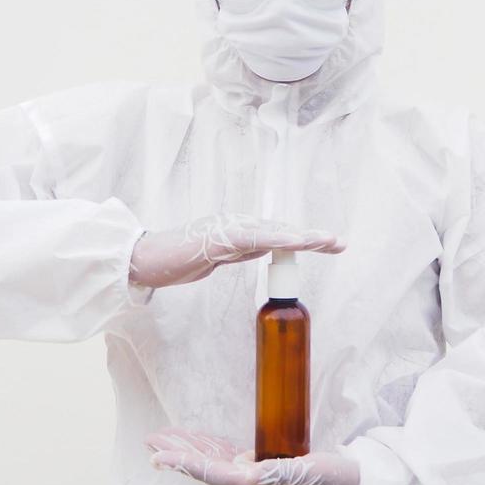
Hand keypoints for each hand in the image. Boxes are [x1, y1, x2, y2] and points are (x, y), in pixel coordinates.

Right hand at [128, 214, 345, 289]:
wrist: (144, 260)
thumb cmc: (178, 260)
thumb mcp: (219, 258)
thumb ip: (241, 251)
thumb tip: (266, 249)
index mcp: (238, 230)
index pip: (278, 234)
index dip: (304, 239)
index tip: (330, 245)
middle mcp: (236, 224)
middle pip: (281, 230)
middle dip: (312, 236)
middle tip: (340, 242)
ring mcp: (227, 229)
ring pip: (271, 231)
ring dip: (300, 236)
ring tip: (326, 240)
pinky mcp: (217, 239)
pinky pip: (251, 239)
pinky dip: (275, 238)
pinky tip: (295, 241)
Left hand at [146, 427, 359, 484]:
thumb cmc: (335, 481)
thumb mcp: (307, 474)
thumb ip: (277, 473)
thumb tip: (246, 470)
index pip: (212, 473)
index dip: (185, 463)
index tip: (158, 457)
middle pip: (207, 467)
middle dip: (179, 453)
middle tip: (151, 439)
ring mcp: (259, 478)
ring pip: (216, 461)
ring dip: (191, 448)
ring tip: (165, 437)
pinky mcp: (268, 469)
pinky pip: (233, 457)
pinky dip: (213, 448)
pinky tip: (201, 441)